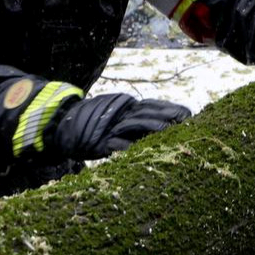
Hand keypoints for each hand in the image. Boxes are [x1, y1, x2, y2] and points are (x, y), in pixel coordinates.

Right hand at [47, 94, 191, 160]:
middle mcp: (121, 113)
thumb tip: (162, 125)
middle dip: (167, 116)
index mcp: (127, 106)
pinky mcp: (102, 141)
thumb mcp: (118, 116)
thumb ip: (136, 119)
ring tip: (168, 130)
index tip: (188, 114)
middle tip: (186, 121)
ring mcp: (111, 126)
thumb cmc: (97, 124)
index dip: (170, 109)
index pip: (152, 105)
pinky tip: (142, 150)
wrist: (66, 126)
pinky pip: (117, 143)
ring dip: (152, 127)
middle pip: (147, 112)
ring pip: (135, 124)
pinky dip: (129, 146)